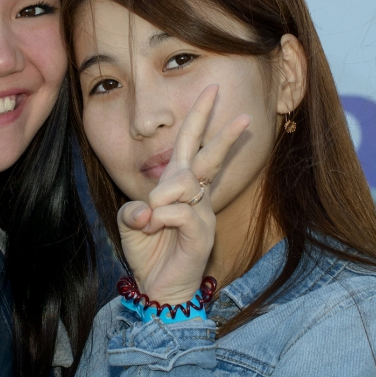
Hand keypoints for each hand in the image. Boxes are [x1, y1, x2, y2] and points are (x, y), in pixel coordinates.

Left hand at [118, 85, 250, 305]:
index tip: (211, 90)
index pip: (191, 144)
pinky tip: (156, 230)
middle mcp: (196, 195)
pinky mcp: (203, 233)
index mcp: (180, 185)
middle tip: (245, 115)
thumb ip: (134, 208)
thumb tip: (149, 208)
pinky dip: (159, 219)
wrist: (157, 286)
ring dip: (160, 196)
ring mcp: (203, 214)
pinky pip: (177, 211)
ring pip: (184, 183)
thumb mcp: (131, 222)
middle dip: (223, 133)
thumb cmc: (149, 251)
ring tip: (151, 219)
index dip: (199, 117)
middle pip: (209, 156)